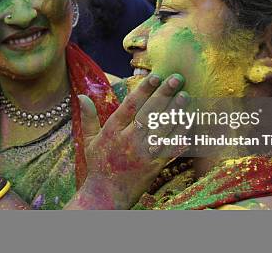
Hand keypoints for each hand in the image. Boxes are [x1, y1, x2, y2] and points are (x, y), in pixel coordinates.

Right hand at [78, 73, 187, 208]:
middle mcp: (128, 140)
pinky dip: (181, 136)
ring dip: (176, 112)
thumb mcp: (89, 140)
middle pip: (149, 113)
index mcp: (113, 131)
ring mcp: (143, 153)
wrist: (106, 195)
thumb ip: (88, 117)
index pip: (130, 105)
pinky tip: (190, 124)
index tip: (155, 76)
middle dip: (164, 94)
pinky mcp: (155, 166)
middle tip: (177, 79)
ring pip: (163, 129)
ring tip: (185, 96)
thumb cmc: (98, 165)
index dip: (143, 90)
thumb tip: (81, 95)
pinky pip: (171, 148)